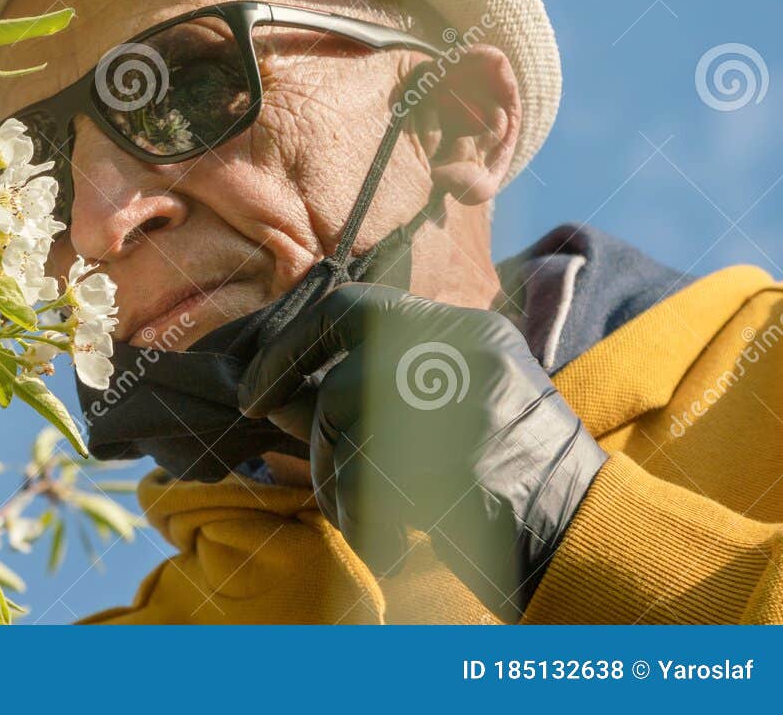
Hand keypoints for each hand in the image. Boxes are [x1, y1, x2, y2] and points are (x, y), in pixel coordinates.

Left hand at [238, 284, 605, 620]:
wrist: (587, 535)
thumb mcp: (443, 415)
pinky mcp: (457, 456)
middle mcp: (463, 352)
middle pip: (338, 373)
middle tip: (268, 424)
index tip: (257, 383)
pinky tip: (387, 538)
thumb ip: (365, 394)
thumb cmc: (506, 482)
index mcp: (464, 330)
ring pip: (341, 425)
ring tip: (361, 508)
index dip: (292, 341)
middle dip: (296, 408)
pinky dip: (355, 515)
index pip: (352, 307)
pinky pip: (362, 479)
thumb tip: (271, 394)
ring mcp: (463, 400)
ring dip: (330, 477)